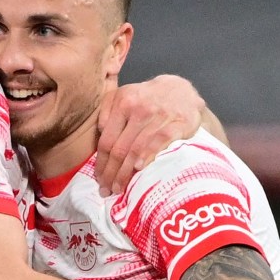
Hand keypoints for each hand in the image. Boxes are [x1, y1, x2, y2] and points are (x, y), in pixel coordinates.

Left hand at [95, 75, 205, 194]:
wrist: (181, 90)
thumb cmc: (147, 98)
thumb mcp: (123, 95)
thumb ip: (107, 110)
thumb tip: (99, 132)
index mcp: (123, 102)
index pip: (107, 139)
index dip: (101, 163)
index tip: (99, 179)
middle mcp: (140, 109)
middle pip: (120, 148)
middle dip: (111, 173)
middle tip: (107, 190)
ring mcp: (160, 116)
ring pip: (137, 149)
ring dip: (126, 172)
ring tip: (120, 188)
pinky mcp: (179, 122)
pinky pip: (160, 142)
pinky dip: (148, 156)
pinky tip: (138, 169)